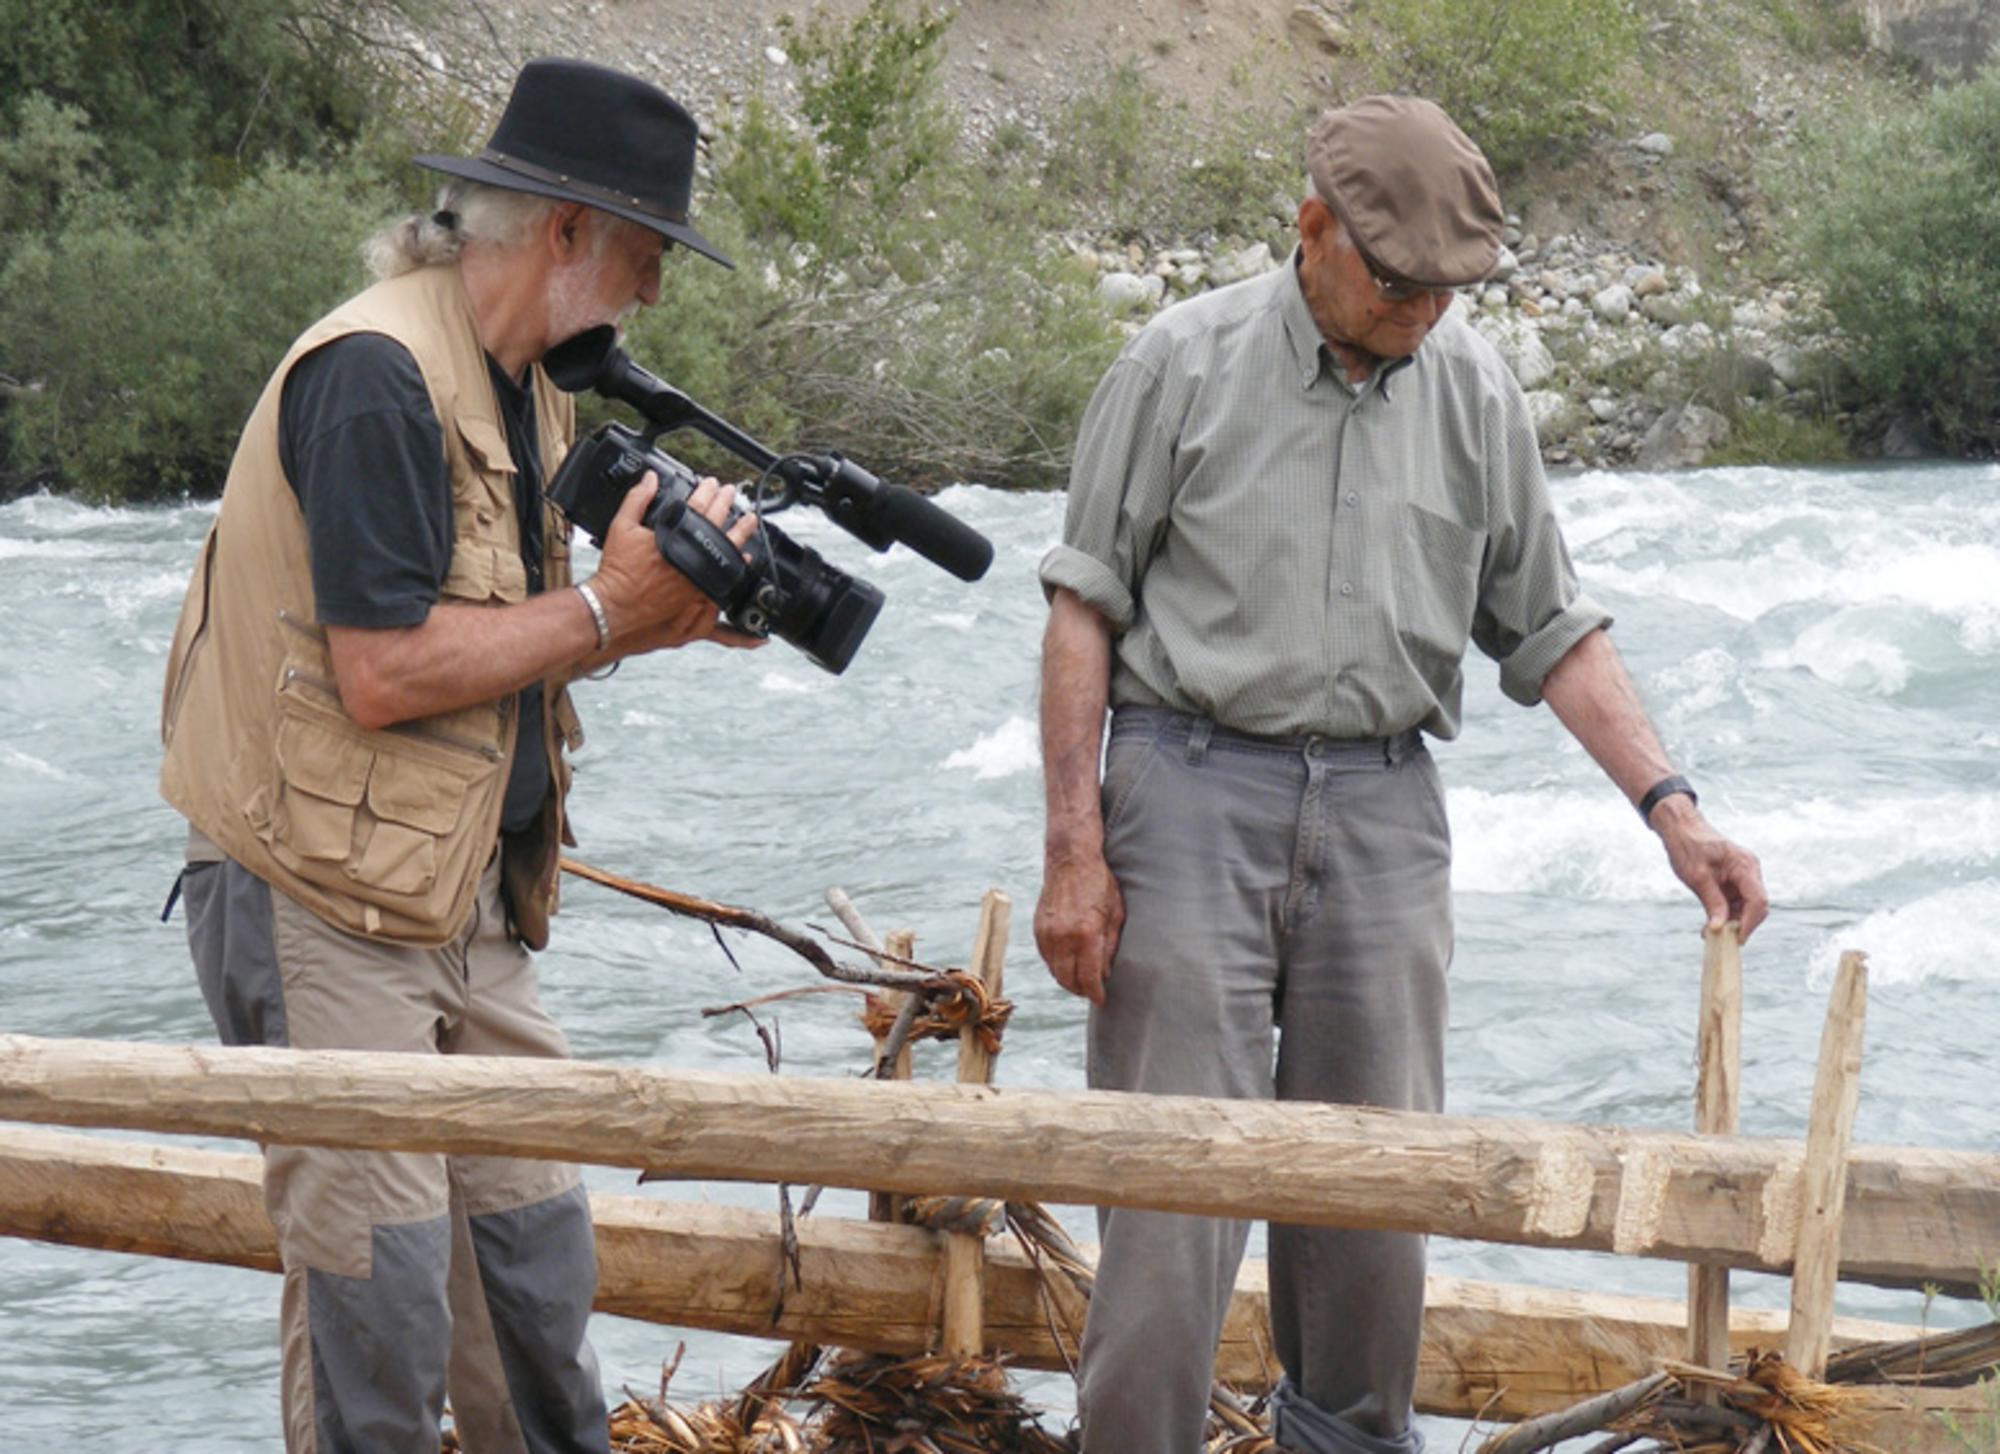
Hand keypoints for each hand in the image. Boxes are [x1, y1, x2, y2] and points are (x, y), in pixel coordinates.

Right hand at [587, 473, 764, 654]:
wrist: (617, 603)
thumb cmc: (619, 568)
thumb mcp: (622, 526)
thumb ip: (638, 498)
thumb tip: (650, 478)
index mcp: (674, 532)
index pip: (697, 504)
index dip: (707, 490)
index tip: (712, 483)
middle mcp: (690, 552)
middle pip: (716, 522)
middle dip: (726, 503)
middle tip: (731, 493)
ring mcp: (697, 572)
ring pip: (727, 547)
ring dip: (740, 531)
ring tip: (749, 521)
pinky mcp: (698, 590)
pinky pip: (724, 575)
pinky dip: (736, 563)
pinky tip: (744, 557)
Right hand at [1034, 848, 1124, 1005]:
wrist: (1071, 860)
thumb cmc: (1100, 884)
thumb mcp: (1115, 914)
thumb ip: (1110, 946)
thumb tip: (1106, 973)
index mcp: (1086, 933)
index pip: (1089, 977)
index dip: (1095, 993)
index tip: (1101, 1000)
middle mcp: (1063, 936)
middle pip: (1068, 979)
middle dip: (1081, 990)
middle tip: (1091, 992)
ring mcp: (1047, 933)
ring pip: (1055, 971)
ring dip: (1067, 981)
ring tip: (1081, 981)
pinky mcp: (1038, 928)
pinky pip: (1046, 958)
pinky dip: (1056, 966)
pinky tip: (1068, 964)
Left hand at [1650, 796, 1768, 940]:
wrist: (1681, 828)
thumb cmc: (1688, 846)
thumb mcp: (1697, 877)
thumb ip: (1712, 902)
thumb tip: (1719, 928)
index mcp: (1744, 866)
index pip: (1757, 900)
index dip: (1750, 923)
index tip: (1736, 939)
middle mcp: (1749, 870)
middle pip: (1756, 906)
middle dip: (1741, 924)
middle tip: (1720, 940)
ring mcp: (1743, 875)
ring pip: (1746, 906)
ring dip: (1732, 921)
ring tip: (1710, 933)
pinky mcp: (1735, 880)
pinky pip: (1736, 901)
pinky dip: (1726, 914)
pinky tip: (1711, 924)